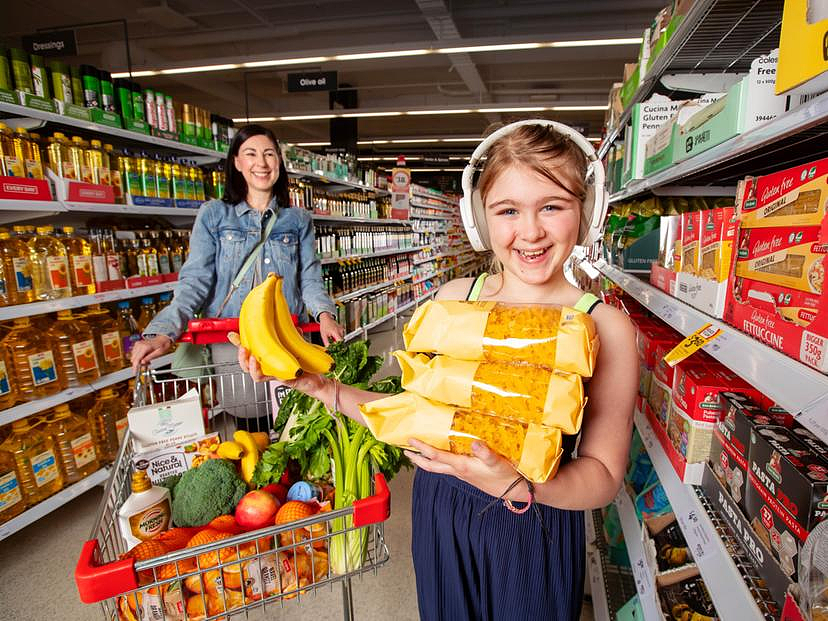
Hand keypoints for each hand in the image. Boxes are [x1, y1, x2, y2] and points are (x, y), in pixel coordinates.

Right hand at [130, 335, 173, 371]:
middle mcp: (139, 345)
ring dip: (138, 361)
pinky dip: (138, 357)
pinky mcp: (137, 345)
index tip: (135, 372)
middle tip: (146, 365)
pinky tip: (145, 357)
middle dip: (138, 364)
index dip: (135, 367)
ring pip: (133, 357)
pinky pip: (134, 354)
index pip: (136, 359)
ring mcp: (137, 344)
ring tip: (147, 361)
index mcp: (144, 347)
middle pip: (133, 359)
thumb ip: (150, 358)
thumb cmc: (162, 345)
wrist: (162, 339)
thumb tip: (142, 363)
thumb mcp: (158, 353)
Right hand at [229, 331, 328, 396]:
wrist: (319, 379)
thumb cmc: (306, 365)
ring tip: (253, 357)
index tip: (232, 336)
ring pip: (256, 375)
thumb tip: (293, 326)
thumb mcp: (298, 346)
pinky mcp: (285, 380)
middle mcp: (270, 368)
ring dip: (251, 366)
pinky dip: (270, 373)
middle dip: (241, 357)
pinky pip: (274, 378)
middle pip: (247, 366)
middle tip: (243, 348)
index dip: (239, 344)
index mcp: (269, 359)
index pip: (251, 351)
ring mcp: (276, 375)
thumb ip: (293, 336)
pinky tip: (269, 366)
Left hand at [318, 312, 343, 345]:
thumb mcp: (323, 335)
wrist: (326, 318)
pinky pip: (342, 335)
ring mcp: (342, 329)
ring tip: (332, 337)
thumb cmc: (324, 325)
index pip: (340, 341)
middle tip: (333, 343)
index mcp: (335, 332)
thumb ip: (326, 342)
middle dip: (337, 343)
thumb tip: (328, 348)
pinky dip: (338, 336)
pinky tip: (334, 335)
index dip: (339, 345)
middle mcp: (340, 330)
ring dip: (338, 339)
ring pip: (342, 338)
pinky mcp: (342, 328)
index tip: (337, 348)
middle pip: (341, 340)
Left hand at [404, 439, 525, 500]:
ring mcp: (461, 474)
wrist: (513, 490)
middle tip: (404, 451)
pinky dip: (438, 462)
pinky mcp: (467, 475)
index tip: (411, 440)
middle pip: (431, 466)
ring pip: (437, 468)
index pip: (436, 456)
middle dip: (417, 459)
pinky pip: (446, 468)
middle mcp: (458, 471)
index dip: (422, 448)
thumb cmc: (505, 475)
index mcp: (461, 466)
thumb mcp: (497, 462)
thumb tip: (474, 443)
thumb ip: (485, 453)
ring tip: (417, 454)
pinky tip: (441, 457)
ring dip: (425, 461)